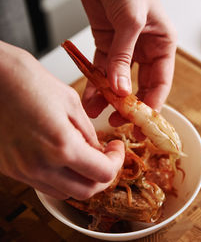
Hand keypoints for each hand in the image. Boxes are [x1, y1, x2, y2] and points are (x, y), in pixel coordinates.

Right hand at [0, 41, 123, 199]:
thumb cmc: (26, 80)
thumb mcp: (70, 102)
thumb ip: (88, 133)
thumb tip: (98, 150)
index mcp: (61, 146)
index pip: (103, 173)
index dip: (117, 162)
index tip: (117, 148)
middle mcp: (40, 166)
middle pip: (86, 191)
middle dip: (103, 176)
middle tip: (107, 157)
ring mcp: (22, 171)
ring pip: (65, 193)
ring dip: (82, 180)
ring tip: (87, 157)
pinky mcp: (10, 169)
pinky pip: (44, 184)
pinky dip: (61, 178)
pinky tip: (64, 157)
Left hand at [78, 0, 176, 123]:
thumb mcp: (130, 21)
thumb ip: (124, 57)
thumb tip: (120, 91)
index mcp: (163, 44)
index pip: (160, 83)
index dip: (151, 105)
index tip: (140, 123)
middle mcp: (146, 49)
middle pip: (140, 85)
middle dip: (129, 105)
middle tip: (119, 122)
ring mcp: (125, 47)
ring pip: (119, 80)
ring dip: (108, 97)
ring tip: (98, 114)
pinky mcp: (106, 42)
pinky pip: (102, 68)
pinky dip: (95, 82)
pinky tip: (89, 97)